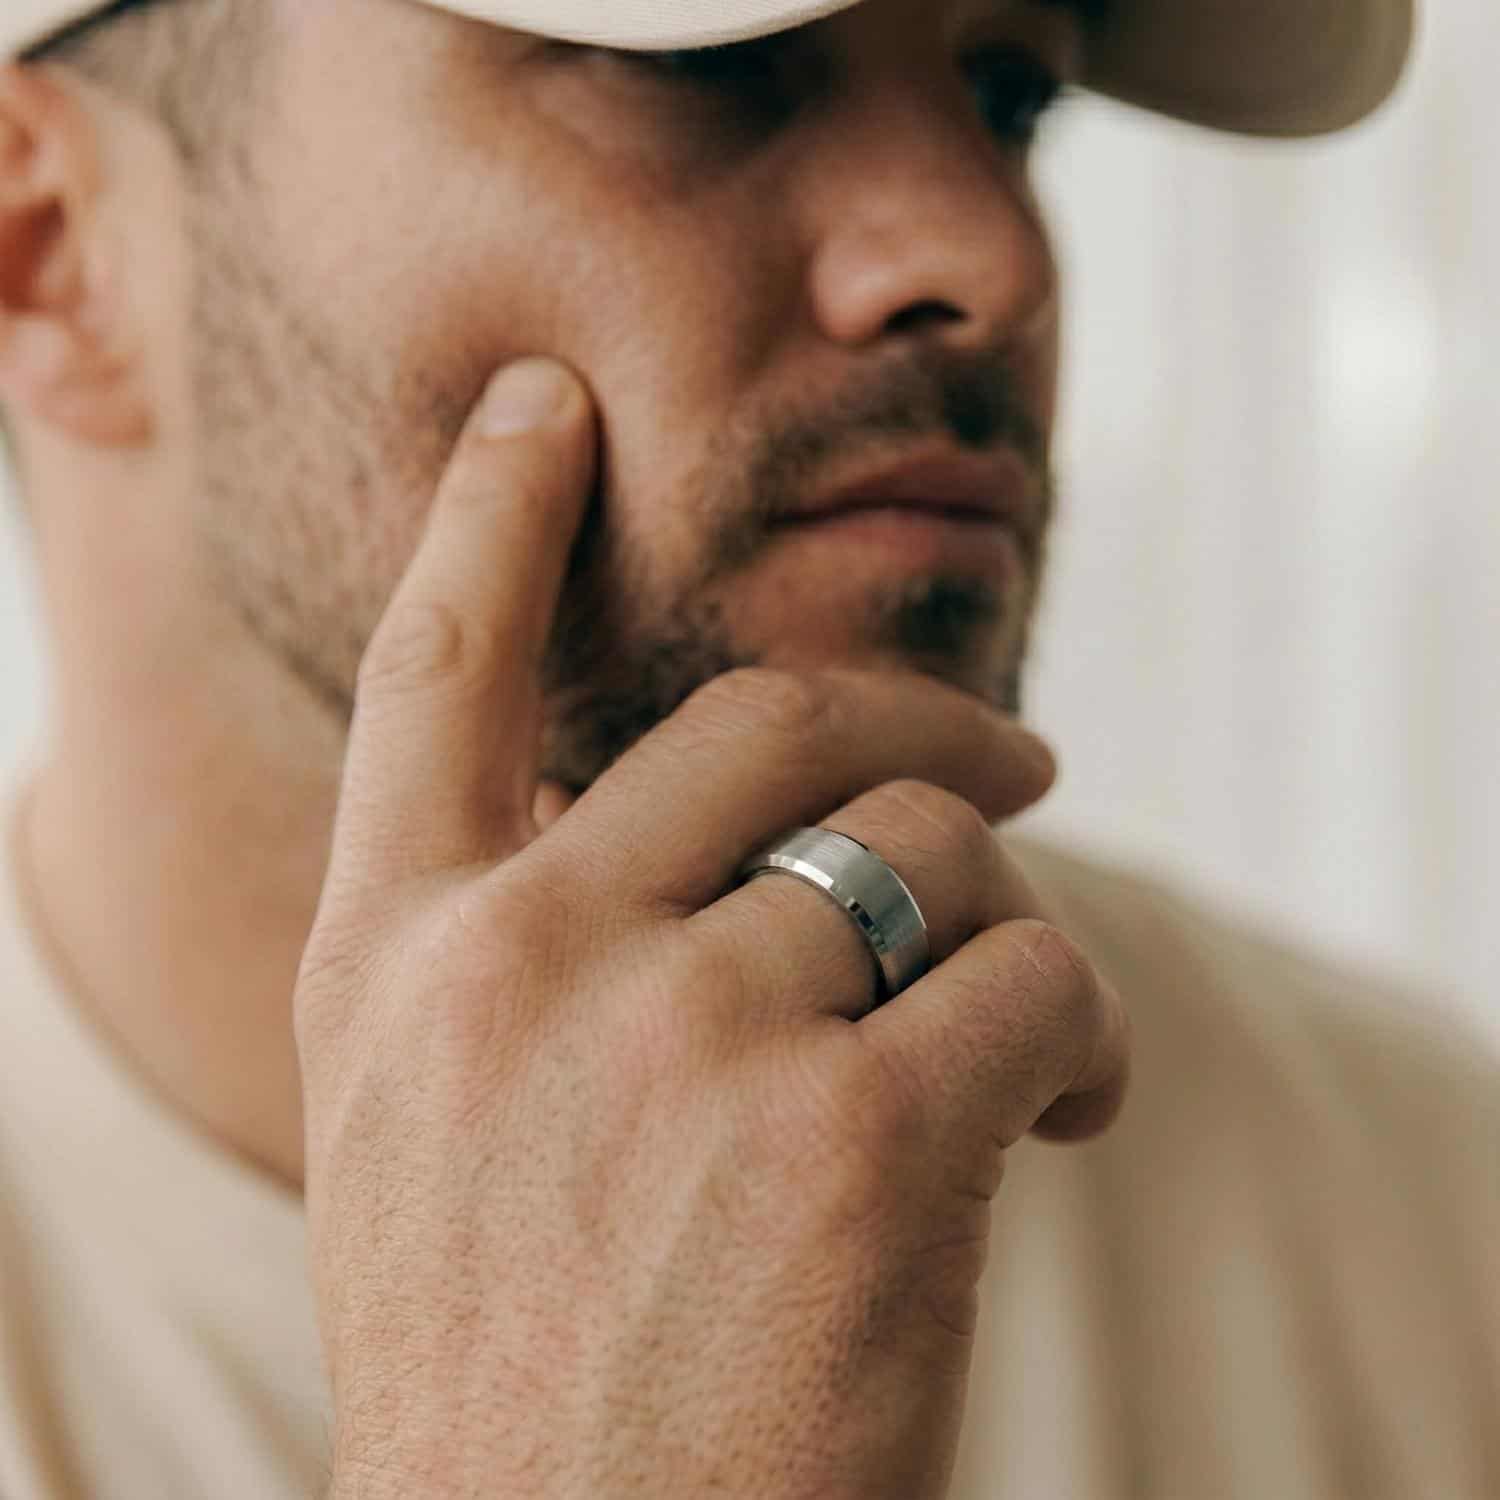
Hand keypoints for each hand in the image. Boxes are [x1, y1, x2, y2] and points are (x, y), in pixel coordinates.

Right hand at [296, 356, 1131, 1499]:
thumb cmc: (526, 1378)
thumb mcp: (443, 1138)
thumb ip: (540, 961)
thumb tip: (744, 832)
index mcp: (399, 961)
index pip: (430, 668)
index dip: (489, 512)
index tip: (543, 406)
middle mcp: (520, 964)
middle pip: (770, 718)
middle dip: (924, 722)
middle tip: (1017, 762)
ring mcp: (679, 1037)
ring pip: (928, 848)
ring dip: (1015, 920)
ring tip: (1039, 1031)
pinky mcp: (853, 1141)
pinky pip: (1036, 981)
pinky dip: (1089, 1031)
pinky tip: (1071, 1117)